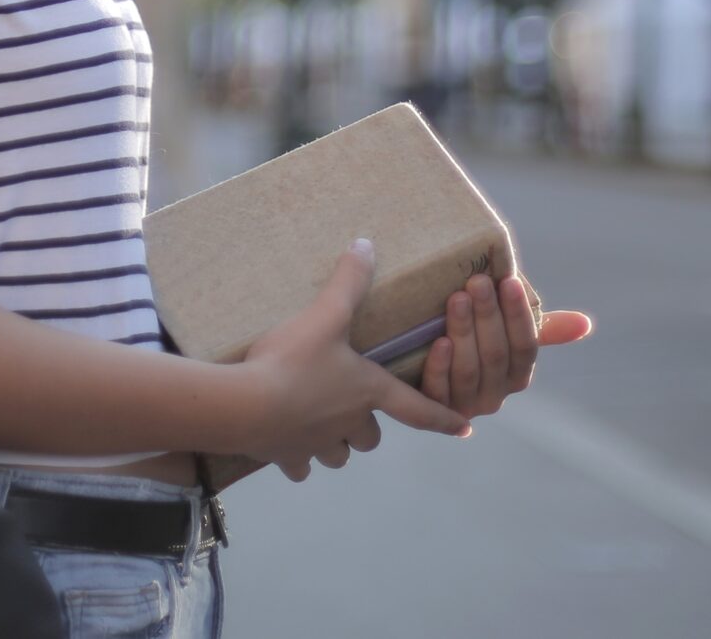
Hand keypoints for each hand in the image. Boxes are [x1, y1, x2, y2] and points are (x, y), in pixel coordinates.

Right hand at [238, 239, 470, 481]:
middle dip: (366, 426)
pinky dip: (297, 457)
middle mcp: (350, 424)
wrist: (246, 405)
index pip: (417, 409)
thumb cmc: (293, 360)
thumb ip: (347, 281)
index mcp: (368, 391)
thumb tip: (366, 245)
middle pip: (370, 437)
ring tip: (318, 424)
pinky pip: (299, 465)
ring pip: (338, 454)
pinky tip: (283, 442)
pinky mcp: (287, 456)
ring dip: (335, 443)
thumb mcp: (324, 315)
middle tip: (353, 409)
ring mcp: (318, 445)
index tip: (464, 429)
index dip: (442, 417)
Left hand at [419, 273, 593, 421]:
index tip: (509, 281)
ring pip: (469, 370)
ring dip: (464, 333)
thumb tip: (585, 324)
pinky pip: (438, 391)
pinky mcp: (430, 411)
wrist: (410, 355)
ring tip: (456, 299)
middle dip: (488, 316)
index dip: (518, 315)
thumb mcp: (501, 328)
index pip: (525, 346)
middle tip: (476, 281)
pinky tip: (439, 342)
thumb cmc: (467, 334)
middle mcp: (495, 395)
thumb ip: (540, 326)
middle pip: (496, 356)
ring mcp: (463, 406)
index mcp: (516, 374)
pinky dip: (440, 366)